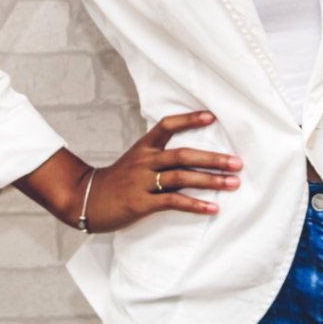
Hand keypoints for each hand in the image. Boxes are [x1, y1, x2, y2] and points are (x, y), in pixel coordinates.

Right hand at [83, 112, 240, 231]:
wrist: (85, 201)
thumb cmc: (119, 181)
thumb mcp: (136, 160)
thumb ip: (161, 155)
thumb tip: (197, 154)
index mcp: (144, 147)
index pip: (167, 125)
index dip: (189, 119)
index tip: (212, 116)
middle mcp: (144, 161)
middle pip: (183, 155)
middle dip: (213, 159)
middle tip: (237, 163)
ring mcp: (141, 182)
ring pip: (181, 178)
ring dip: (211, 181)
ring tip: (233, 183)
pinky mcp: (140, 203)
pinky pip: (172, 202)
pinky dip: (195, 205)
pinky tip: (212, 207)